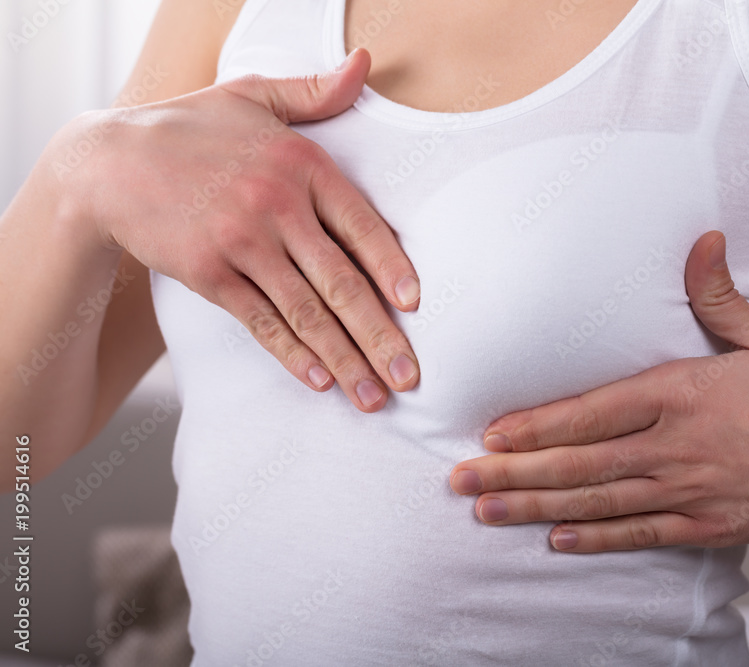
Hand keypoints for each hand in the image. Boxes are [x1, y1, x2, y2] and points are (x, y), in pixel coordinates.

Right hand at [51, 49, 417, 410]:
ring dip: (344, 359)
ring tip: (373, 397)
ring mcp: (242, 244)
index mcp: (302, 164)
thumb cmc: (193, 128)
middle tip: (409, 377)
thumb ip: (316, 92)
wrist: (109, 160)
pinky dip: (292, 355)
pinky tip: (319, 381)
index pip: (363, 224)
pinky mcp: (209, 274)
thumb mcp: (255, 96)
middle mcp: (277, 206)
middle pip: (341, 282)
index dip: (392, 268)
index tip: (416, 307)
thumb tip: (365, 64)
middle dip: (380, 336)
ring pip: (305, 312)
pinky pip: (260, 321)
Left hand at [450, 231, 748, 550]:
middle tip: (459, 482)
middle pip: (579, 462)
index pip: (592, 411)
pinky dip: (597, 539)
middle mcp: (678, 447)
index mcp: (684, 393)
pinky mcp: (712, 527)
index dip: (535, 425)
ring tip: (487, 513)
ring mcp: (692, 492)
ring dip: (537, 508)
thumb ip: (719, 297)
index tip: (489, 434)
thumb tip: (701, 240)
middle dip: (513, 473)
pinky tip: (557, 541)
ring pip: (599, 503)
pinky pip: (642, 536)